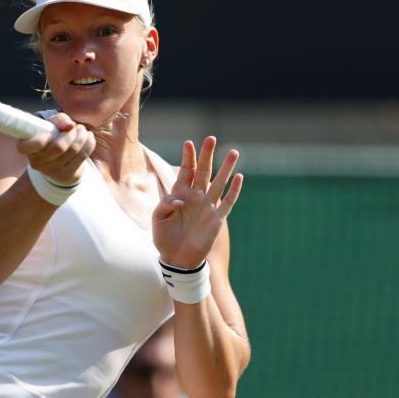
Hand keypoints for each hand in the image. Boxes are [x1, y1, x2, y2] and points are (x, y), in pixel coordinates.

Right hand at [17, 113, 95, 184]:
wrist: (59, 161)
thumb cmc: (52, 137)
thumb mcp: (51, 125)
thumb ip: (59, 120)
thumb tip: (70, 125)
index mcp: (27, 148)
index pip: (29, 146)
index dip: (41, 139)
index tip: (53, 130)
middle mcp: (36, 162)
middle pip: (59, 147)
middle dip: (72, 133)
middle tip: (76, 126)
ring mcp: (51, 171)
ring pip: (73, 150)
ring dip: (82, 136)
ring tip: (83, 130)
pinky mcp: (66, 176)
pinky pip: (82, 156)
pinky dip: (89, 143)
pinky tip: (88, 137)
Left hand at [152, 137, 242, 268]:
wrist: (176, 259)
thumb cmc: (164, 237)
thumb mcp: (158, 218)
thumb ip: (165, 204)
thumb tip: (180, 199)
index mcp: (180, 193)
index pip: (186, 171)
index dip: (188, 157)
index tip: (188, 143)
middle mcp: (196, 196)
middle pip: (204, 171)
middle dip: (207, 155)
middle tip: (211, 138)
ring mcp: (207, 206)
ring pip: (219, 182)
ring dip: (226, 168)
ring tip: (233, 152)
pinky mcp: (216, 219)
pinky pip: (227, 202)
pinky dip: (234, 190)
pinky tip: (240, 177)